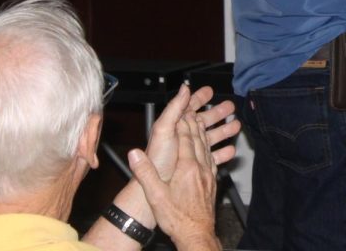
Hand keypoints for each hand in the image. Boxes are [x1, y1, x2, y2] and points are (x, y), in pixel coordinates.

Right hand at [129, 114, 220, 250]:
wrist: (196, 234)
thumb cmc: (176, 218)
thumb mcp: (155, 196)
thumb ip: (145, 173)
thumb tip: (134, 153)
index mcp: (186, 168)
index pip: (185, 139)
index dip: (183, 123)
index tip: (181, 111)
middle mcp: (200, 168)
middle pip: (198, 140)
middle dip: (194, 124)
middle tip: (192, 111)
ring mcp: (208, 176)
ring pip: (206, 149)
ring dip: (203, 134)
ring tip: (201, 124)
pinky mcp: (212, 184)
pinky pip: (212, 160)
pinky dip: (209, 150)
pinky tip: (207, 150)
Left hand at [146, 84, 240, 180]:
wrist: (155, 191)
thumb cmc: (157, 162)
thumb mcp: (164, 130)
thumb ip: (174, 109)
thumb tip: (184, 89)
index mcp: (174, 126)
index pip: (188, 107)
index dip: (199, 98)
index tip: (210, 91)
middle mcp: (182, 138)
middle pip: (203, 121)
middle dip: (217, 113)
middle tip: (230, 107)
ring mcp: (189, 153)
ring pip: (210, 137)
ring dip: (224, 131)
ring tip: (236, 126)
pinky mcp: (195, 168)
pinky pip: (212, 158)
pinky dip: (222, 153)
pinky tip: (231, 150)